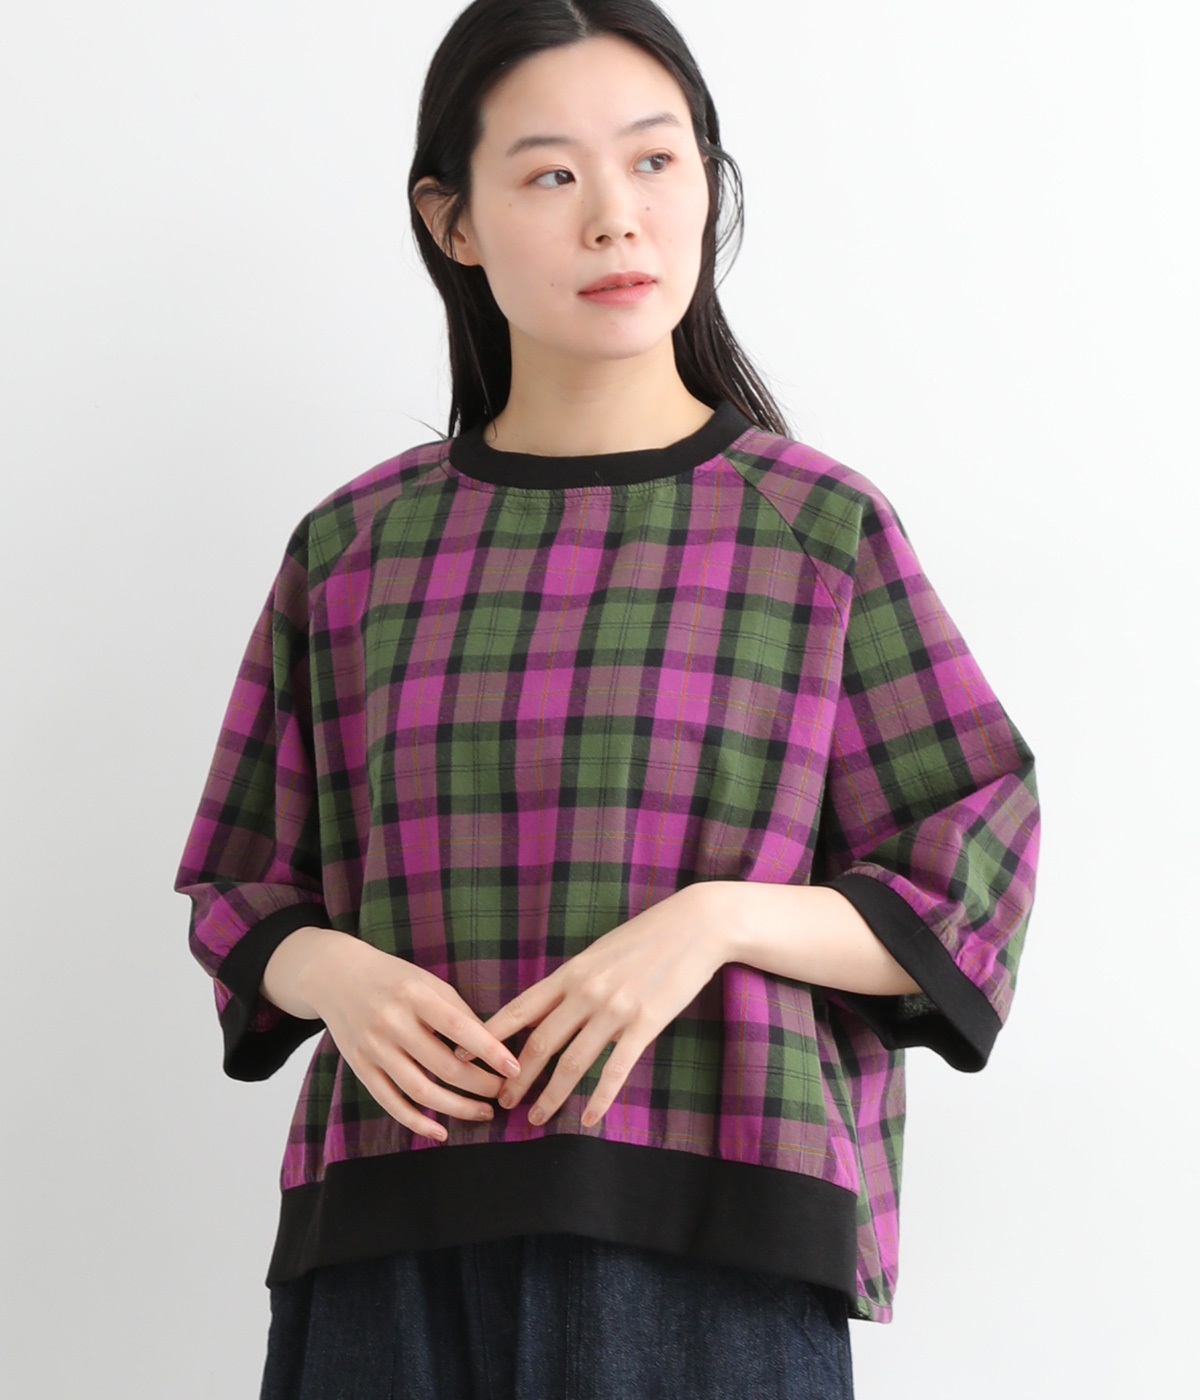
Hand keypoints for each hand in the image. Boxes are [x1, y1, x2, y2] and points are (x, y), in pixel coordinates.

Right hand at [279, 930, 522, 1141]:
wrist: (334, 975)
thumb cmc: (392, 978)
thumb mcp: (427, 981)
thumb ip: (456, 1010)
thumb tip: (491, 1046)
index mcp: (414, 994)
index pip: (458, 1027)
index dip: (489, 1050)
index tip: (514, 1069)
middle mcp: (391, 1022)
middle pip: (443, 1065)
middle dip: (480, 1085)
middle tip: (504, 1094)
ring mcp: (373, 1047)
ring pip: (420, 1090)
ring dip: (457, 1108)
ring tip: (484, 1112)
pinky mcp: (360, 1067)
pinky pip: (390, 1102)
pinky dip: (416, 1122)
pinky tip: (441, 1132)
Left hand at [458, 885, 726, 1129]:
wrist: (695, 925)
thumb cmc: (648, 936)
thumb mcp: (601, 951)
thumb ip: (576, 979)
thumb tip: (551, 1004)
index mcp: (572, 972)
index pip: (521, 1008)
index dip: (490, 1034)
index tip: (464, 1054)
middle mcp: (586, 992)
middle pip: (540, 1043)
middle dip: (516, 1077)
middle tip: (501, 1103)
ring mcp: (615, 1009)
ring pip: (572, 1062)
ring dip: (551, 1095)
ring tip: (536, 1119)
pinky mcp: (645, 1023)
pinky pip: (616, 1070)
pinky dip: (599, 1098)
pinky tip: (588, 1120)